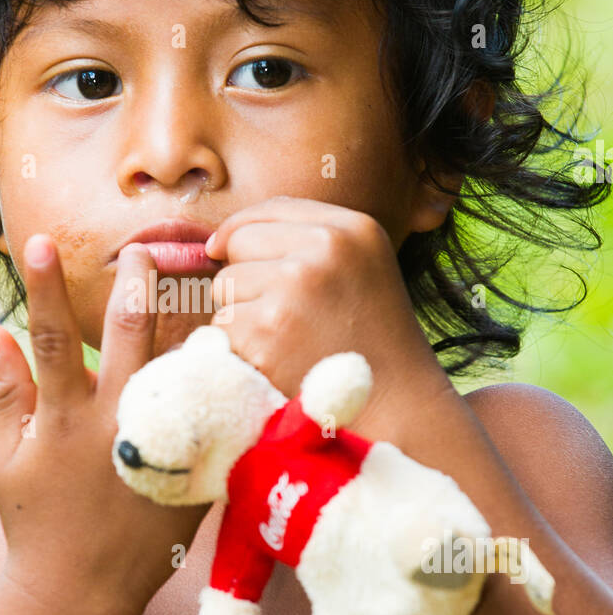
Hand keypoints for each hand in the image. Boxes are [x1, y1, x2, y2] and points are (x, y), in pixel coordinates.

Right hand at [0, 236, 210, 614]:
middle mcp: (114, 427)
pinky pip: (213, 412)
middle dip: (136, 285)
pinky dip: (220, 377)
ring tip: (202, 278)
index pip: (52, 336)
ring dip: (189, 319)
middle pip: (130, 337)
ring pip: (180, 366)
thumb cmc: (34, 524)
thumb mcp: (5, 460)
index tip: (38, 239)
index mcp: (62, 420)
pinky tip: (233, 343)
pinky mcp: (192, 472)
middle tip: (146, 249)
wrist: (79, 595)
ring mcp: (159, 449)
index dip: (44, 285)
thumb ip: (5, 395)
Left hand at [205, 195, 443, 401]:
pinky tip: (278, 362)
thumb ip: (302, 239)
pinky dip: (239, 349)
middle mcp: (324, 249)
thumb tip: (217, 241)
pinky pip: (222, 327)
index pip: (268, 209)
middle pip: (238, 245)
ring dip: (242, 316)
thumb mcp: (357, 265)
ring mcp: (294, 290)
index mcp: (350, 228)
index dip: (242, 233)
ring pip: (225, 287)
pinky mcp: (267, 332)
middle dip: (247, 278)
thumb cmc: (368, 337)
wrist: (396, 404)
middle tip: (286, 314)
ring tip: (287, 339)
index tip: (233, 255)